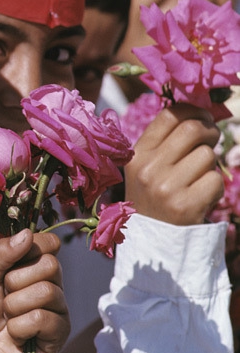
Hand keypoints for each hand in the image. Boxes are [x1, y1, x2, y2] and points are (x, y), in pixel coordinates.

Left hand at [0, 229, 68, 352]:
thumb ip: (0, 253)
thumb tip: (27, 234)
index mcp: (32, 266)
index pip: (49, 243)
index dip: (32, 248)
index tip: (12, 261)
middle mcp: (50, 284)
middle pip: (50, 264)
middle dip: (16, 280)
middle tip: (3, 294)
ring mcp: (57, 309)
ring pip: (48, 292)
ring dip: (15, 306)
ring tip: (7, 316)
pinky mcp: (59, 334)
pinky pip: (45, 319)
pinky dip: (20, 326)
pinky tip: (15, 334)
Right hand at [125, 104, 221, 225]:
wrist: (150, 242)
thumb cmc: (154, 197)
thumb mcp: (147, 167)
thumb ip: (166, 142)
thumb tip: (201, 113)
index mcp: (137, 154)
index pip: (169, 115)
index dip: (193, 110)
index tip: (203, 118)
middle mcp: (148, 168)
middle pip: (192, 129)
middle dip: (210, 131)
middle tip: (212, 140)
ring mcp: (166, 188)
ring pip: (208, 155)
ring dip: (211, 165)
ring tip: (198, 178)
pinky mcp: (185, 206)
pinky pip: (215, 180)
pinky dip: (215, 187)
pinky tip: (201, 196)